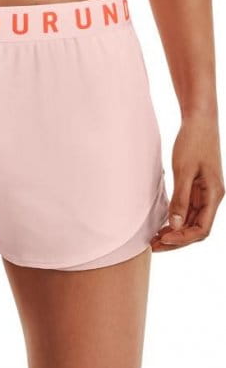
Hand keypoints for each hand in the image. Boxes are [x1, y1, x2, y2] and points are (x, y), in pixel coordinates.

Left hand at [151, 115, 224, 250]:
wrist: (199, 121)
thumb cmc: (193, 142)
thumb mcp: (184, 170)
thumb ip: (181, 198)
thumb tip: (175, 224)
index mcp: (214, 195)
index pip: (201, 229)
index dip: (182, 238)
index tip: (162, 239)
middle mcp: (211, 198)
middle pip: (196, 229)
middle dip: (176, 240)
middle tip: (153, 246)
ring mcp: (204, 193)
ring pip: (191, 221)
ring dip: (174, 232)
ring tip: (154, 238)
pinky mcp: (196, 187)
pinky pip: (187, 210)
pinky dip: (175, 219)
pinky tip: (161, 223)